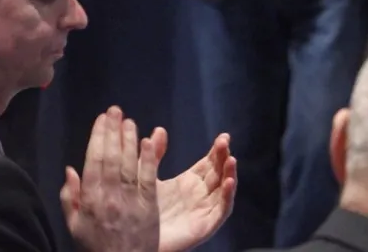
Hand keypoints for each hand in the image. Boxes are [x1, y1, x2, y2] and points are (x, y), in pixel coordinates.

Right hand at [62, 107, 159, 251]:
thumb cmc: (95, 244)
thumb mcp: (73, 224)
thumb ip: (68, 196)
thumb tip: (70, 169)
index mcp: (90, 198)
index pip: (94, 160)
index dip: (97, 137)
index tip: (100, 119)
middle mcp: (110, 195)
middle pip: (111, 157)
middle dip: (112, 131)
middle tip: (115, 110)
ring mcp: (131, 200)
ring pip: (129, 163)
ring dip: (129, 139)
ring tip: (128, 120)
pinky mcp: (149, 206)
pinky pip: (149, 178)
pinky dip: (149, 159)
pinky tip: (149, 141)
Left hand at [153, 129, 236, 251]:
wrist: (135, 238)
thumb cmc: (141, 208)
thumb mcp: (147, 176)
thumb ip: (153, 155)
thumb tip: (160, 130)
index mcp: (189, 182)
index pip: (209, 163)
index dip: (217, 151)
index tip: (224, 136)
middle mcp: (200, 195)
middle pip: (218, 173)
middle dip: (223, 157)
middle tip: (225, 141)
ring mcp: (204, 210)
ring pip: (223, 190)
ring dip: (229, 175)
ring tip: (231, 159)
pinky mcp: (205, 225)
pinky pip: (221, 210)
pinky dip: (227, 196)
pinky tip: (228, 183)